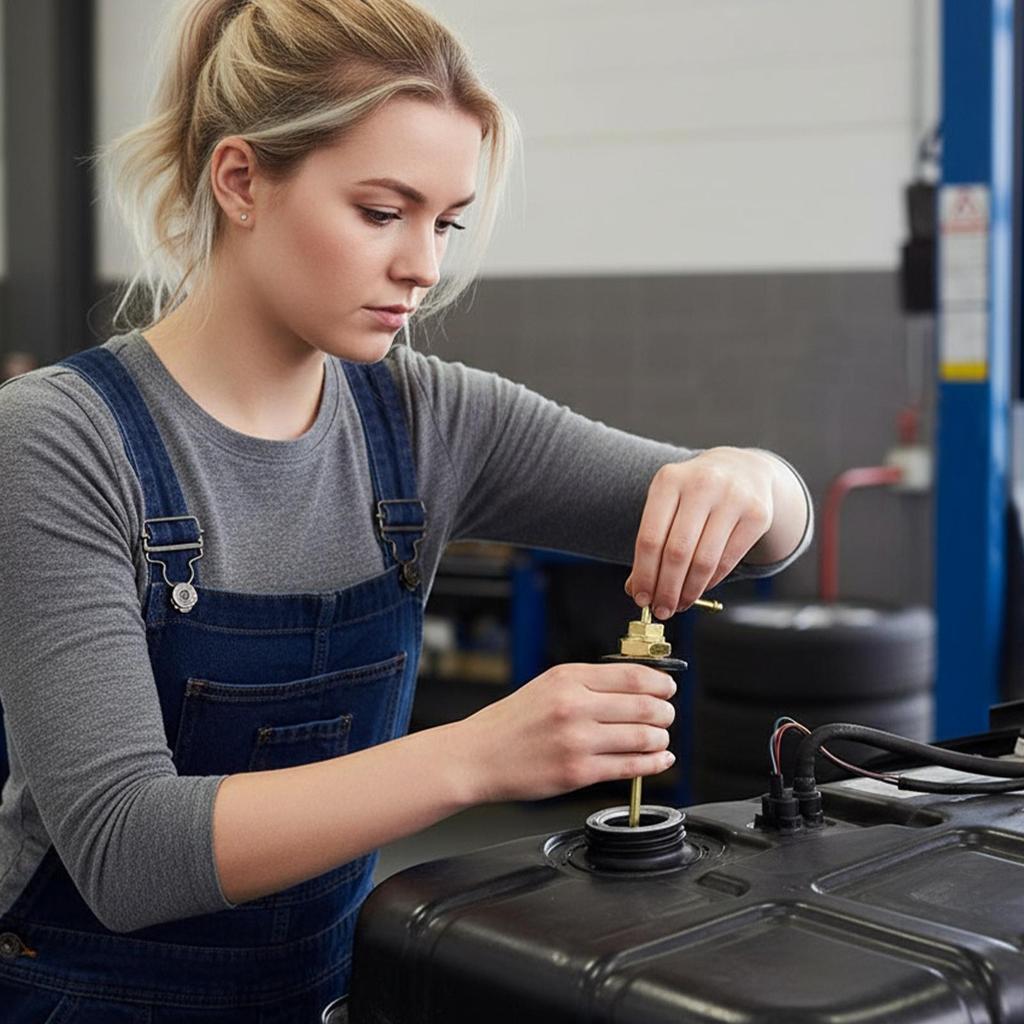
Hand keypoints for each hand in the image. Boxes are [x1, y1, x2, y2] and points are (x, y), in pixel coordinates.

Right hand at [457, 662, 676, 802]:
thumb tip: (637, 686)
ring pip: (642, 737)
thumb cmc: (512, 722)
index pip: (633, 675)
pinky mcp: (578, 772)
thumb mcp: (548, 685)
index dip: (661, 682)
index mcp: (568, 678)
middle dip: (665, 711)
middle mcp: (574, 706)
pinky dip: (653, 764)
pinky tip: (659, 760)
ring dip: (661, 739)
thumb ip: (590, 683)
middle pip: (644, 705)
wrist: (478, 756)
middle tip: (667, 714)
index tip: (668, 687)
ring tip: (660, 739)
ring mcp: (577, 740)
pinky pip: (629, 766)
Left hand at [625, 448, 779, 618]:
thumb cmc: (695, 493)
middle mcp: (701, 484)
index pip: (650, 538)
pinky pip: (728, 560)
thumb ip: (652, 542)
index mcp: (669, 480)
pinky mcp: (757, 514)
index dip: (644, 574)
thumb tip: (635, 588)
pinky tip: (700, 588)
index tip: (640, 598)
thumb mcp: (668, 505)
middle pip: (677, 552)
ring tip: (679, 604)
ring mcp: (733, 497)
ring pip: (704, 560)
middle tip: (661, 609)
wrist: (743, 469)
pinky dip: (710, 581)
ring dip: (689, 591)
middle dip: (666, 589)